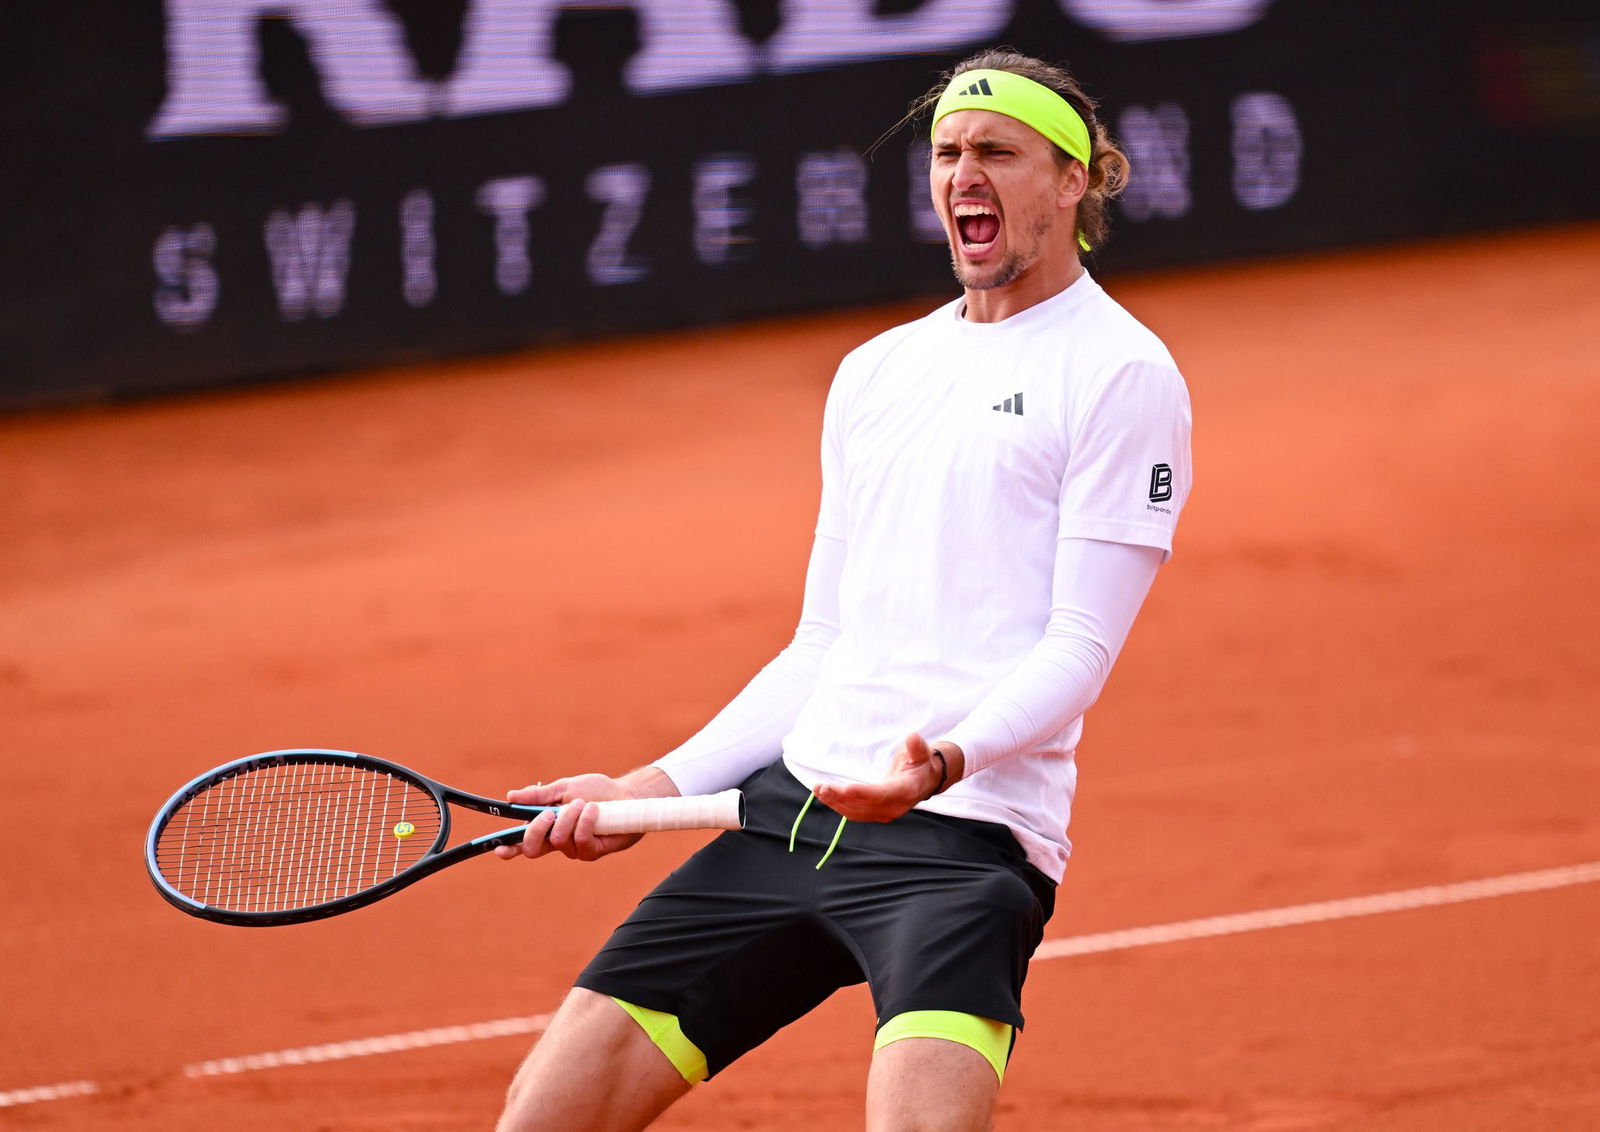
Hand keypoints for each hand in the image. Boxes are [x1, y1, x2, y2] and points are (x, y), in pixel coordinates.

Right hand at [493, 767, 676, 862]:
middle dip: (536, 829)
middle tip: (550, 812)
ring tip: (584, 803)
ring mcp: (574, 849)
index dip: (508, 847)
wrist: (626, 795)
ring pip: (558, 840)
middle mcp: (558, 841)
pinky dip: (585, 821)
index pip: (522, 841)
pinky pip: (580, 840)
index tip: (498, 848)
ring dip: (569, 817)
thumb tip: (511, 796)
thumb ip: (539, 795)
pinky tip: (594, 811)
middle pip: (532, 848)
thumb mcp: (565, 788)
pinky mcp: (592, 852)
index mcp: (546, 826)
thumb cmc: (597, 791)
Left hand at [813, 733, 961, 822]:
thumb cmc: (921, 763)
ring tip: (818, 790)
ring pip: (855, 812)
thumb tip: (913, 737)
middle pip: (864, 806)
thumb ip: (916, 747)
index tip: (846, 788)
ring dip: (835, 802)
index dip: (864, 793)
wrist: (925, 781)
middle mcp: (894, 807)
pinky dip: (838, 805)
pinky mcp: (875, 813)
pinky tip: (825, 796)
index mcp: (906, 791)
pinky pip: (854, 812)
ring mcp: (884, 813)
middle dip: (841, 798)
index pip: (882, 795)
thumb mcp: (922, 752)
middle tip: (822, 788)